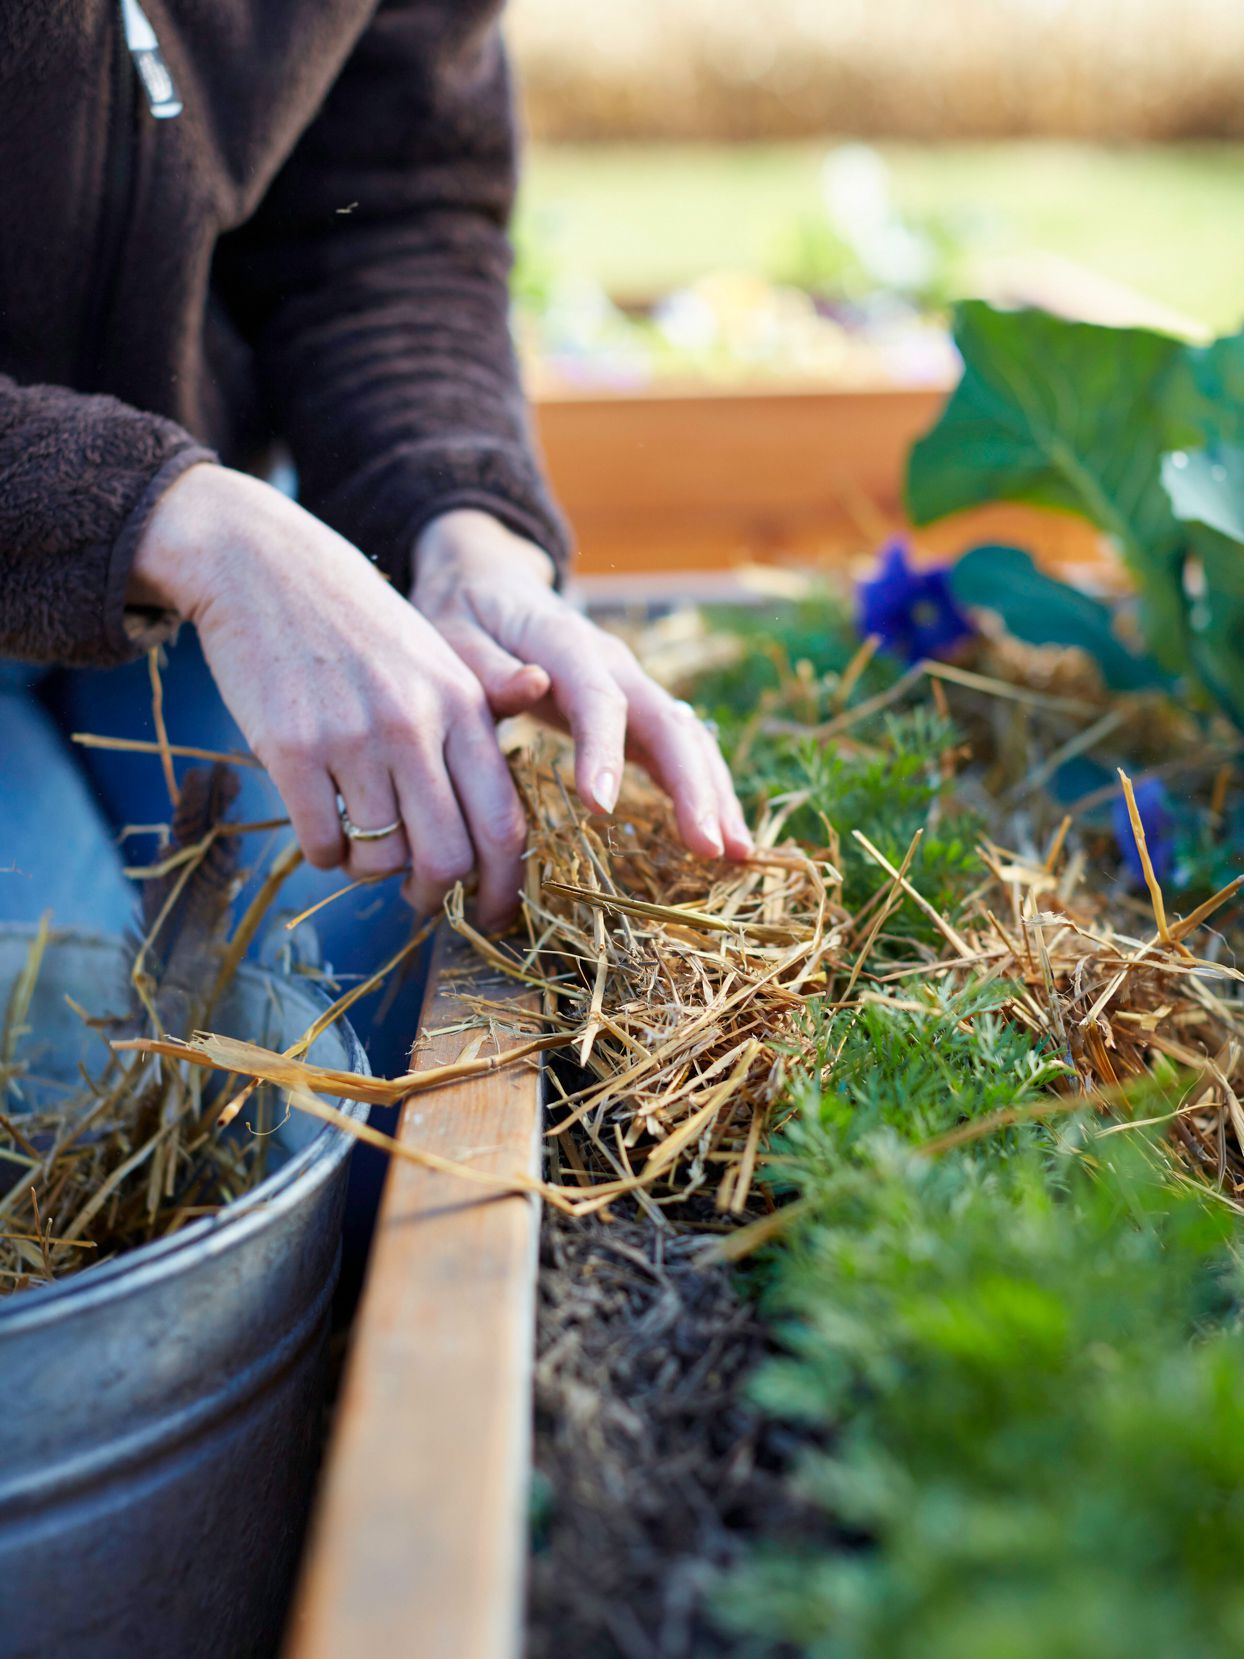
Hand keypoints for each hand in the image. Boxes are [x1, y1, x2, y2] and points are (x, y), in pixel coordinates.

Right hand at [130, 465, 529, 926]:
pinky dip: (327, 855)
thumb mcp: (437, 662)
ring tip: (364, 845)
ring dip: (374, 871)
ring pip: (382, 858)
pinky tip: (324, 829)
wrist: (265, 566)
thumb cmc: (360, 626)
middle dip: (438, 896)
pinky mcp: (291, 749)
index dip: (505, 887)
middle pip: (448, 858)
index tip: (494, 914)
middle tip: (421, 897)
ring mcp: (353, 738)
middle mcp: (417, 725)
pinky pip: (323, 845)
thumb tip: (511, 816)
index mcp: (464, 707)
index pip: (505, 825)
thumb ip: (478, 733)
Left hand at [411, 511, 752, 860]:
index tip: (601, 806)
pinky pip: (682, 751)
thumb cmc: (463, 617)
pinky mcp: (637, 712)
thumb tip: (531, 686)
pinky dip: (706, 794)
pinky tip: (722, 840)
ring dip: (715, 795)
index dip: (605, 750)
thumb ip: (487, 667)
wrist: (490, 584)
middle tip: (708, 847)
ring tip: (736, 853)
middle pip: (667, 721)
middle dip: (692, 785)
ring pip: (688, 738)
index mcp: (566, 643)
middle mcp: (615, 662)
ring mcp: (633, 686)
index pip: (597, 697)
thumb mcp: (452, 632)